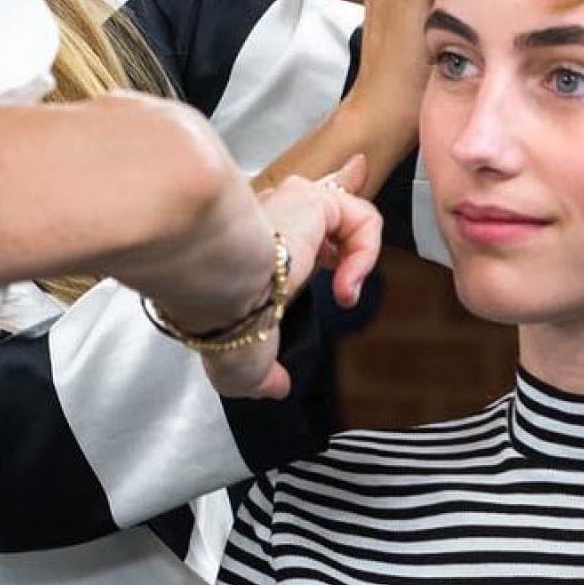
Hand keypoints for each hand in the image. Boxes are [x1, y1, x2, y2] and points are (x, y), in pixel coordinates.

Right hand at [193, 156, 382, 401]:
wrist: (218, 286)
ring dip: (358, 261)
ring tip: (344, 296)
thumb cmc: (218, 318)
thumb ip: (262, 377)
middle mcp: (270, 220)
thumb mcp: (242, 366)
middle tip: (359, 215)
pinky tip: (345, 287)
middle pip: (321, 202)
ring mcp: (290, 204)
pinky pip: (361, 219)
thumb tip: (274, 386)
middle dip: (347, 208)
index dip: (315, 229)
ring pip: (345, 214)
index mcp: (252, 254)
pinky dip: (365, 256)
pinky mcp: (312, 198)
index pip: (289, 230)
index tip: (333, 217)